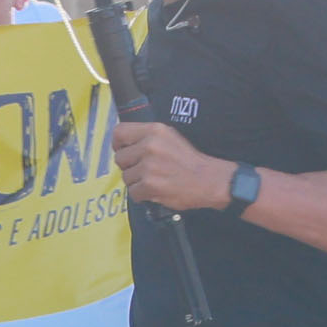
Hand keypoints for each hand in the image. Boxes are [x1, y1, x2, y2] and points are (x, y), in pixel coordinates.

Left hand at [114, 118, 229, 211]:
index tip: (123, 151)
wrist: (209, 180)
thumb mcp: (170, 137)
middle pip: (120, 158)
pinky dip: (142, 195)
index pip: (120, 132)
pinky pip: (133, 193)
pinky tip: (155, 191)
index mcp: (154, 131)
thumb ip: (148, 137)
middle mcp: (150, 145)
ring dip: (136, 182)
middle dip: (129, 167)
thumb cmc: (190, 161)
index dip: (118, 144)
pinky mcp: (150, 184)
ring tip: (153, 181)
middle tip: (143, 171)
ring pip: (126, 177)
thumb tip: (125, 143)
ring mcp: (149, 166)